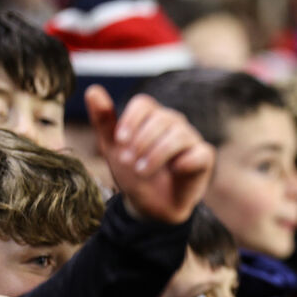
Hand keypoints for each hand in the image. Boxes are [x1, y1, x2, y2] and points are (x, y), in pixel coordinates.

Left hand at [85, 84, 213, 224]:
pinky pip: (200, 153)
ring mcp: (191, 139)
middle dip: (141, 141)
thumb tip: (93, 90)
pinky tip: (174, 170)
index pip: (144, 104)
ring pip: (178, 135)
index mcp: (151, 117)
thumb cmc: (133, 173)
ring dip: (156, 154)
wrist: (150, 206)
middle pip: (161, 118)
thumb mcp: (113, 149)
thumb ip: (104, 121)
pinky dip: (185, 162)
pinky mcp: (204, 157)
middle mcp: (174, 123)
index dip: (131, 120)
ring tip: (141, 171)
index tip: (120, 140)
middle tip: (127, 161)